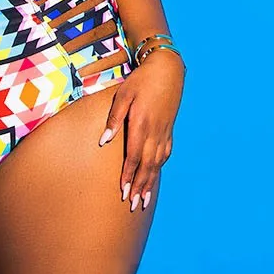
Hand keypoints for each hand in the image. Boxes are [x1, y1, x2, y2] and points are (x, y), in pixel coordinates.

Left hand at [98, 49, 184, 210]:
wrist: (168, 68)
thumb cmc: (141, 80)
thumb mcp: (122, 95)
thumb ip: (114, 119)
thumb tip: (104, 141)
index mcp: (141, 124)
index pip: (134, 156)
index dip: (129, 175)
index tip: (124, 191)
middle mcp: (155, 131)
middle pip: (147, 165)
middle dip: (140, 186)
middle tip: (133, 205)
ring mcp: (164, 131)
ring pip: (157, 162)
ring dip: (150, 182)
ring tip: (144, 200)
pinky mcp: (169, 128)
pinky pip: (165, 152)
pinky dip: (159, 167)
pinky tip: (154, 176)